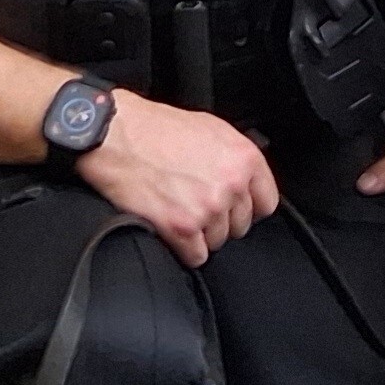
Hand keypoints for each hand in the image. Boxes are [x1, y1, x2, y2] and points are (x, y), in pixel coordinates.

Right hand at [80, 91, 279, 266]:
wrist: (116, 135)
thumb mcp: (211, 129)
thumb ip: (235, 158)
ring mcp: (207, 207)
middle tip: (195, 204)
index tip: (234, 208)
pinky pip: (196, 256)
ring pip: (217, 242)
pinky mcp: (180, 227)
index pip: (267, 203)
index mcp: (244, 158)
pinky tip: (171, 229)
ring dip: (199, 234)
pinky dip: (184, 249)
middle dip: (220, 220)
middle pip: (240, 226)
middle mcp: (231, 184)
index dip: (248, 207)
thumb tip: (248, 182)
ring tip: (178, 210)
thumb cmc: (158, 128)